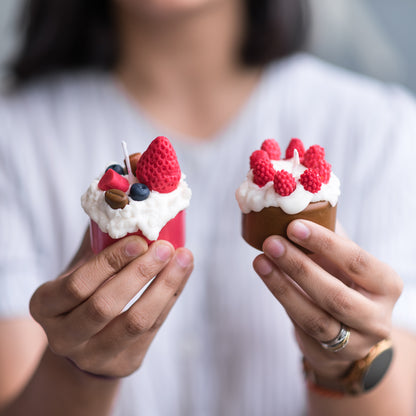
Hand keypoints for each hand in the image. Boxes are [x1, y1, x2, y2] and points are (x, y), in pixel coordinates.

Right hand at [30, 233, 192, 377]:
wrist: (87, 340)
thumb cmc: (87, 292)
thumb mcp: (80, 268)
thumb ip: (98, 239)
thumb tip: (124, 197)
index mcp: (46, 305)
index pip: (76, 285)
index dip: (109, 262)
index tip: (139, 240)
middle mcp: (64, 337)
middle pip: (104, 306)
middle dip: (139, 273)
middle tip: (165, 247)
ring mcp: (94, 355)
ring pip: (135, 322)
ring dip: (163, 286)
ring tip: (183, 257)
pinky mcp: (124, 362)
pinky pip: (153, 327)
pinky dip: (171, 296)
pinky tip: (182, 272)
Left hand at [253, 220, 402, 378]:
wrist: (351, 329)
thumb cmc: (345, 282)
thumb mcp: (345, 261)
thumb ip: (331, 236)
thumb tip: (301, 201)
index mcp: (386, 283)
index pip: (356, 261)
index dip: (324, 243)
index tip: (293, 225)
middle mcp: (376, 315)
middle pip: (334, 294)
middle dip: (299, 266)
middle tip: (271, 242)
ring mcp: (355, 339)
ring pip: (314, 316)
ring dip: (282, 286)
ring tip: (260, 260)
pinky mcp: (330, 353)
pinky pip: (301, 325)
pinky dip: (282, 298)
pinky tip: (266, 276)